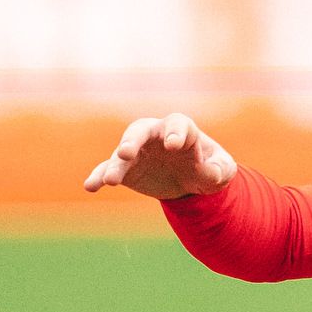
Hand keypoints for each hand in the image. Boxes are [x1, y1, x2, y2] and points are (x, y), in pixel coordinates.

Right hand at [81, 112, 238, 199]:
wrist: (190, 179)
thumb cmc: (208, 167)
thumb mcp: (222, 171)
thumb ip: (219, 171)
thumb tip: (210, 174)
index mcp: (183, 130)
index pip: (177, 125)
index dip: (175, 132)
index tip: (174, 145)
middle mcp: (156, 135)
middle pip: (141, 130)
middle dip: (133, 140)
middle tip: (126, 151)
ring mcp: (138, 151)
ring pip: (122, 153)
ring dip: (115, 165)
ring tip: (109, 180)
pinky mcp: (127, 169)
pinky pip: (109, 169)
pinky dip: (98, 176)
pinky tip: (90, 186)